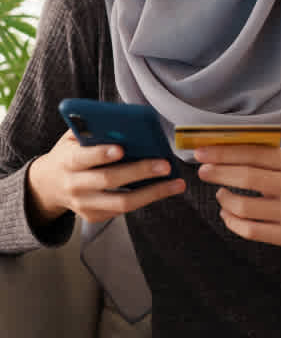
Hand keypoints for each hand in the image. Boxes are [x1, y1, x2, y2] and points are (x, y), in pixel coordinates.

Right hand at [27, 129, 184, 225]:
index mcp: (67, 161)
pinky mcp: (95, 216)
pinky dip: (147, 198)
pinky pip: (124, 209)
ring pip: (122, 203)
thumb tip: (123, 121)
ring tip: (175, 183)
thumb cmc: (68, 154)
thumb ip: (91, 130)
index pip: (83, 158)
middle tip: (165, 164)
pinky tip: (165, 188)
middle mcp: (75, 185)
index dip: (101, 154)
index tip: (122, 148)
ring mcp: (85, 205)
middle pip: (108, 181)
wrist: (48, 185)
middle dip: (139, 172)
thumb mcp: (71, 138)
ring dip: (152, 193)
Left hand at [196, 144, 280, 260]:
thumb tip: (216, 147)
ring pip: (245, 207)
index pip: (254, 153)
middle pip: (248, 178)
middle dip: (220, 173)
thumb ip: (257, 154)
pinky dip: (231, 221)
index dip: (224, 153)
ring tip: (220, 194)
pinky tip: (226, 213)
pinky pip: (250, 230)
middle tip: (203, 171)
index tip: (201, 153)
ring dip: (224, 199)